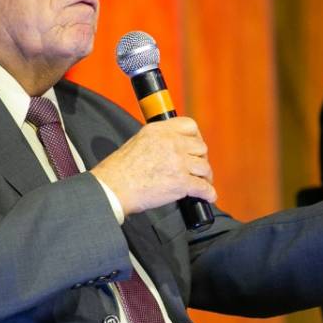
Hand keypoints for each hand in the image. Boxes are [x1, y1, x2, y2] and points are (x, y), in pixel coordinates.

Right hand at [91, 117, 216, 215]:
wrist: (114, 188)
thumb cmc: (119, 170)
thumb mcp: (138, 141)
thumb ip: (158, 140)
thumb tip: (172, 147)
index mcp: (159, 130)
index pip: (190, 125)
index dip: (196, 137)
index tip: (195, 147)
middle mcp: (171, 143)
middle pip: (201, 148)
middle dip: (201, 159)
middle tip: (197, 168)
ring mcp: (178, 162)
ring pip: (204, 167)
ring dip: (206, 176)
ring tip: (202, 182)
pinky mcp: (181, 182)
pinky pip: (203, 187)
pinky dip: (208, 194)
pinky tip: (208, 196)